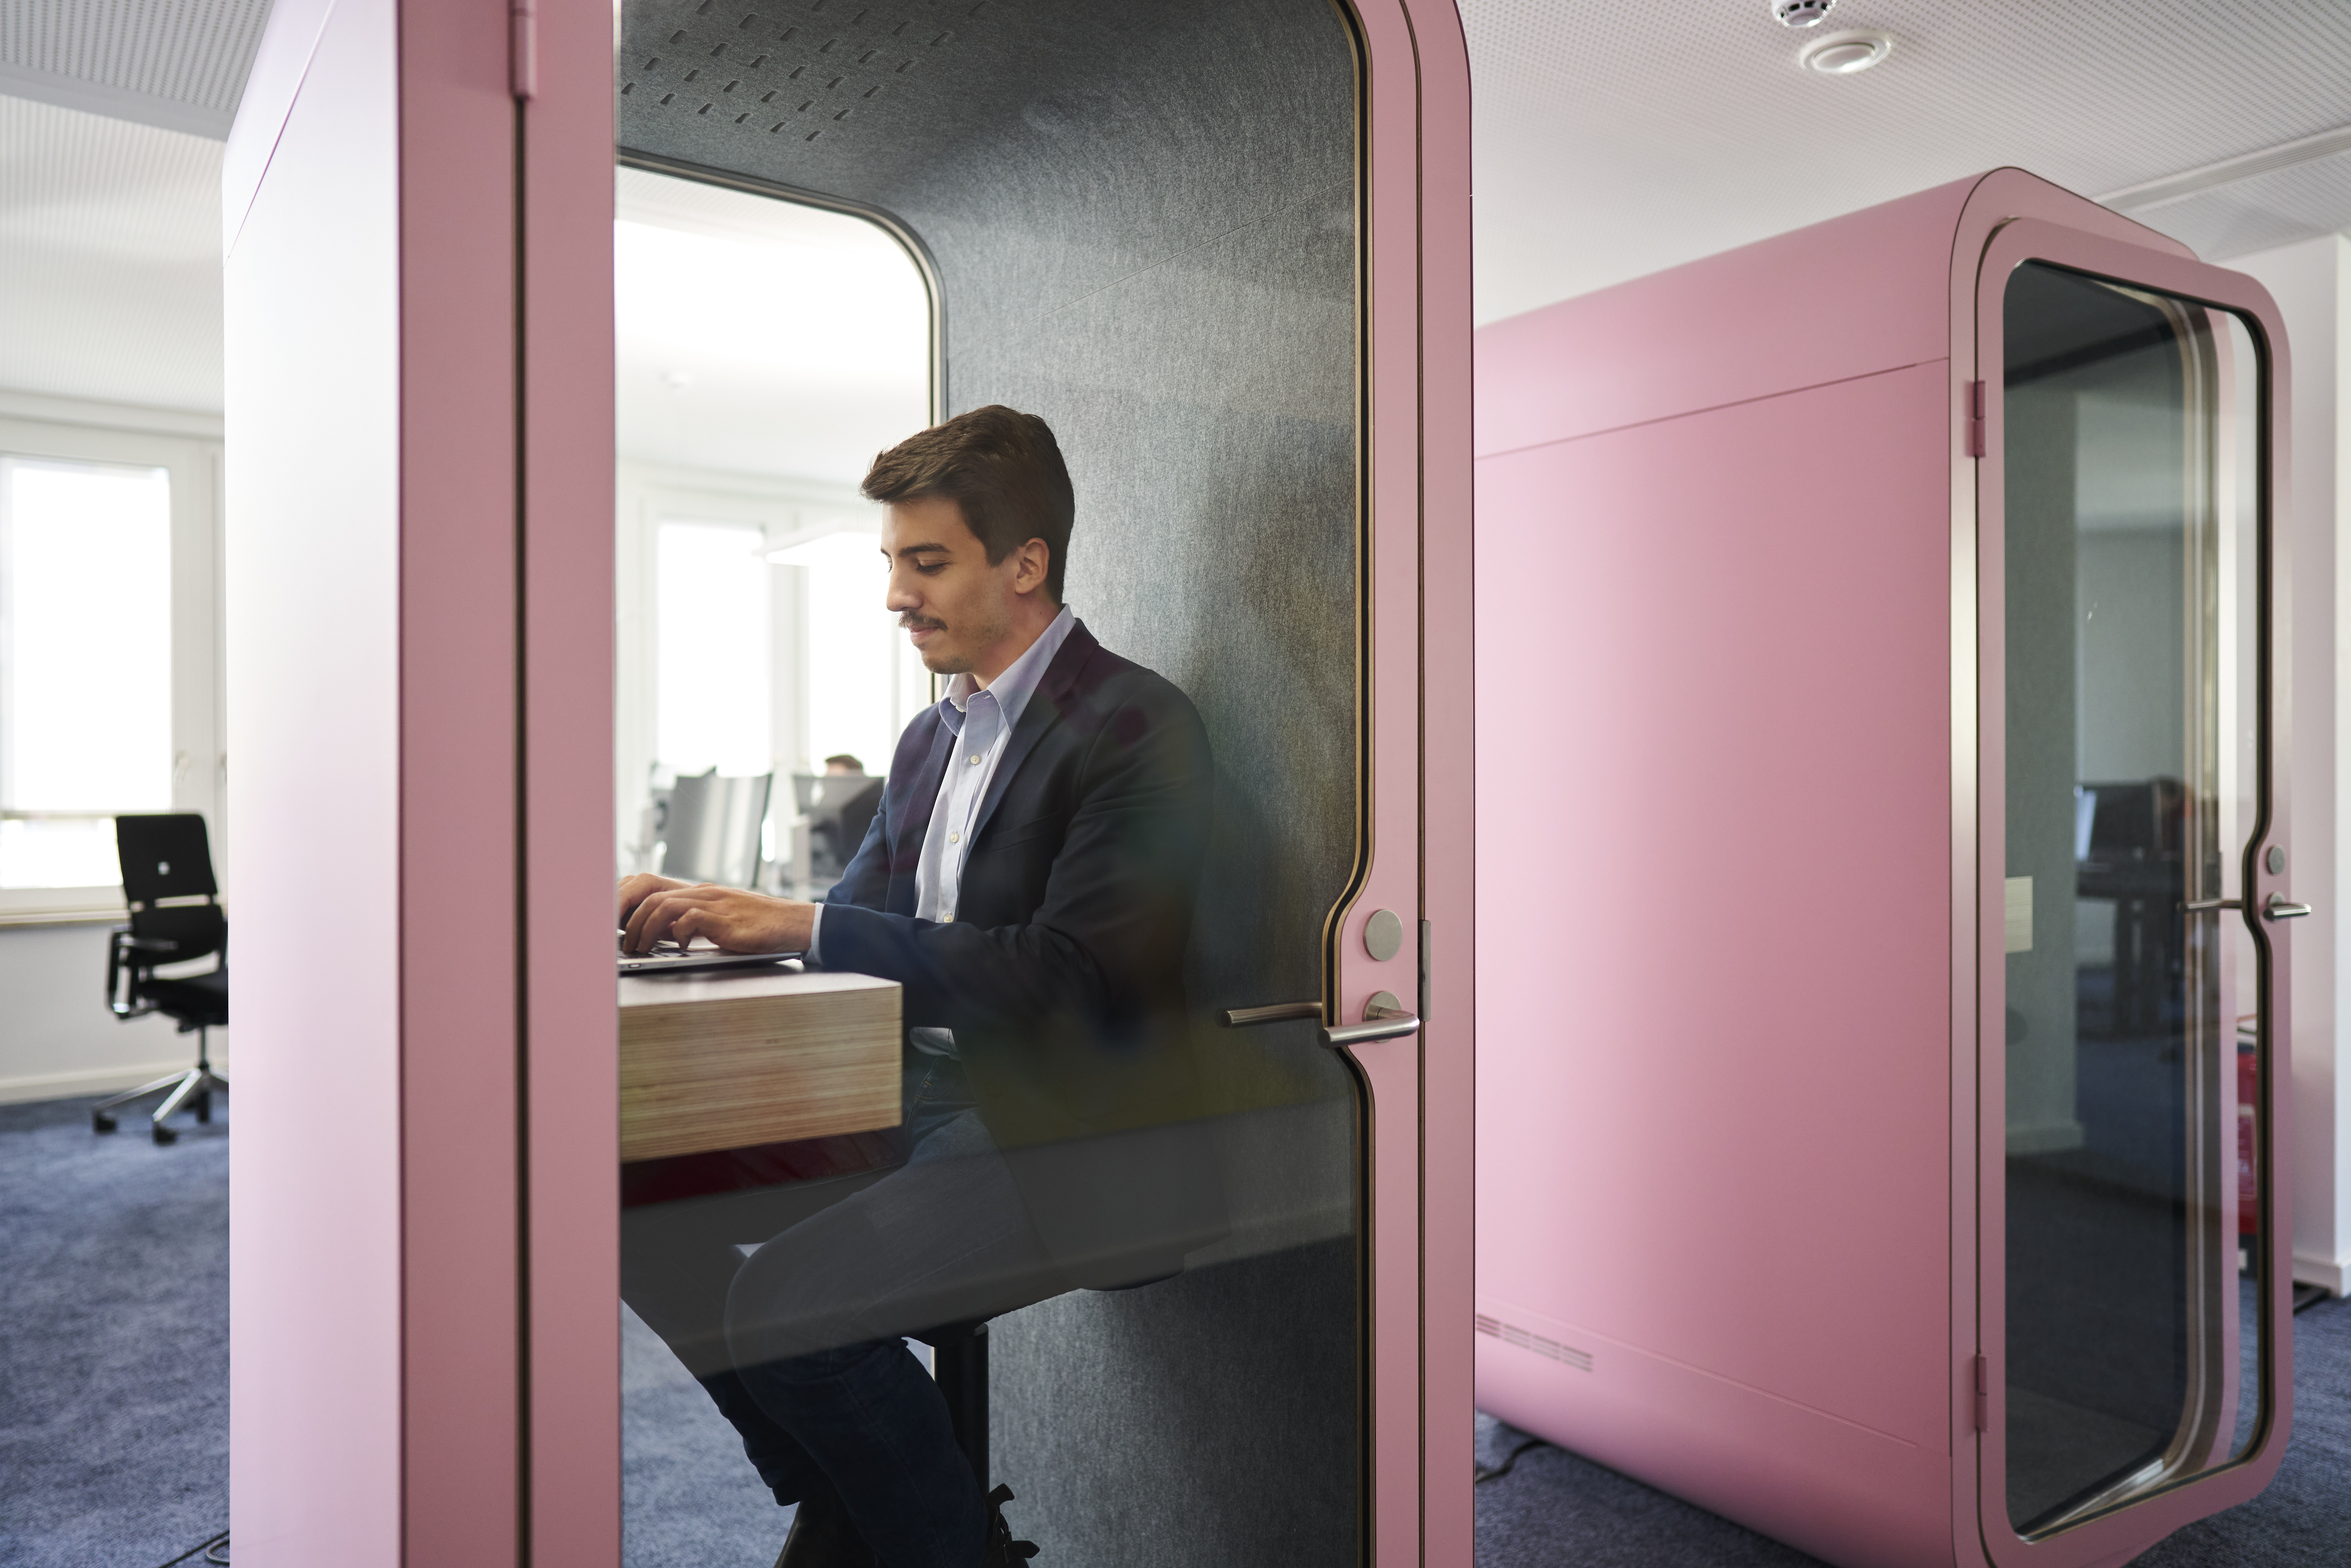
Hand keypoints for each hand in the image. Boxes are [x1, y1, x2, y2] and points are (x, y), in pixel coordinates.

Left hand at [616, 874, 816, 954]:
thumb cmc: (758, 924)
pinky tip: (679, 946)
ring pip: (664, 905)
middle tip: (622, 940)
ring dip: (645, 929)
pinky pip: (690, 920)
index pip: (651, 884)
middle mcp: (703, 892)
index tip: (616, 922)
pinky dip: (677, 934)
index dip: (627, 900)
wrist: (792, 923)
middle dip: (628, 917)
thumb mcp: (719, 918)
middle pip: (650, 892)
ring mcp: (714, 904)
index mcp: (699, 891)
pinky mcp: (725, 921)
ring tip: (641, 948)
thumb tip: (665, 930)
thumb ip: (693, 919)